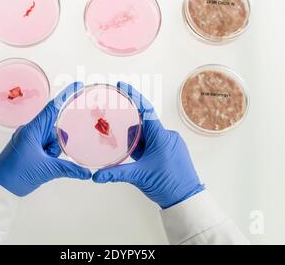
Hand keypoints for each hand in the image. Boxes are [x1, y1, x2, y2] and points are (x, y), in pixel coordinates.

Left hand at [0, 82, 91, 196]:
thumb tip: (85, 172)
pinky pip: (45, 145)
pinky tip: (45, 164)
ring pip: (51, 139)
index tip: (77, 85)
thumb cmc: (15, 174)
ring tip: (45, 164)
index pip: (52, 108)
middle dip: (58, 141)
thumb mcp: (46, 170)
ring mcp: (29, 139)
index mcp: (32, 130)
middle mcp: (30, 131)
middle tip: (51, 155)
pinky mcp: (28, 148)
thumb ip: (69, 169)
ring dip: (53, 151)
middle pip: (54, 127)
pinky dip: (49, 155)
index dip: (65, 95)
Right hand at [93, 82, 204, 208]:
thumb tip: (97, 176)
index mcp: (161, 136)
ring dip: (137, 141)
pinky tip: (137, 157)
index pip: (145, 110)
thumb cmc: (168, 184)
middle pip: (143, 124)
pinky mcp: (171, 151)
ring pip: (148, 135)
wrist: (187, 199)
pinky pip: (154, 142)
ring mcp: (170, 143)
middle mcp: (167, 136)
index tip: (122, 85)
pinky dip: (144, 146)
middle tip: (118, 134)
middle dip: (130, 129)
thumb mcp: (139, 176)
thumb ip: (116, 173)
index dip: (133, 96)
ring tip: (131, 154)